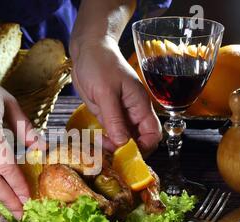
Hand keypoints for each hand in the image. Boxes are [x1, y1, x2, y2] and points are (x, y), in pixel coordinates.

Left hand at [71, 36, 161, 154]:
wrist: (87, 50)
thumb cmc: (100, 64)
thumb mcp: (106, 93)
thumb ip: (115, 119)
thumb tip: (123, 143)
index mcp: (140, 105)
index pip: (153, 134)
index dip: (144, 147)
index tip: (126, 153)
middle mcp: (132, 112)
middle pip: (137, 140)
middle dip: (125, 149)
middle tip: (107, 152)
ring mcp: (119, 114)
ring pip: (122, 138)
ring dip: (111, 147)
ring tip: (97, 146)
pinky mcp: (106, 114)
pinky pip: (109, 132)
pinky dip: (103, 140)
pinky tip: (93, 141)